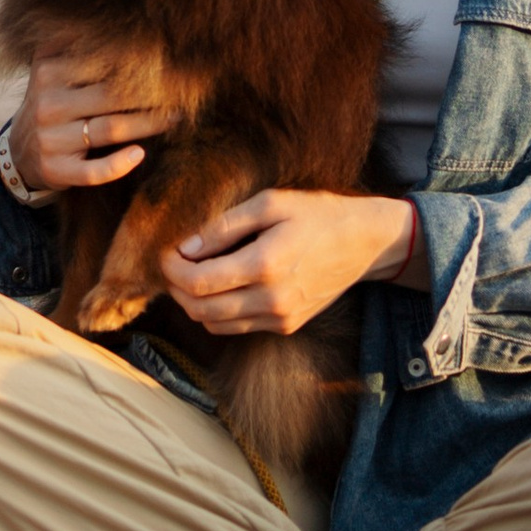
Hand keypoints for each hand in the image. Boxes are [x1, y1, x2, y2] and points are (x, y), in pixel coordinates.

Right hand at [10, 34, 176, 191]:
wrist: (20, 152)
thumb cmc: (52, 102)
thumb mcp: (52, 68)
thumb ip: (78, 46)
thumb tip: (125, 17)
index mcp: (48, 70)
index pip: (101, 64)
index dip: (137, 63)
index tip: (169, 60)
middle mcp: (47, 103)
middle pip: (111, 95)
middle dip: (151, 94)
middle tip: (183, 91)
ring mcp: (50, 140)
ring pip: (109, 130)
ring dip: (148, 124)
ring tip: (175, 117)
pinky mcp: (57, 171)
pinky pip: (93, 171)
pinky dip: (118, 165)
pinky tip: (139, 155)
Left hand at [159, 186, 416, 335]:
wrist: (364, 243)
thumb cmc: (317, 214)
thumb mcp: (270, 202)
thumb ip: (224, 226)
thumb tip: (186, 246)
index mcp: (265, 265)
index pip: (198, 282)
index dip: (172, 269)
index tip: (166, 251)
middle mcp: (272, 300)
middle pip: (200, 310)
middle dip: (176, 288)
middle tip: (172, 263)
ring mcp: (280, 319)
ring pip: (214, 325)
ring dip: (193, 303)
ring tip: (192, 274)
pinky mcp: (286, 326)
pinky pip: (236, 328)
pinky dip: (217, 313)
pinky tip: (218, 287)